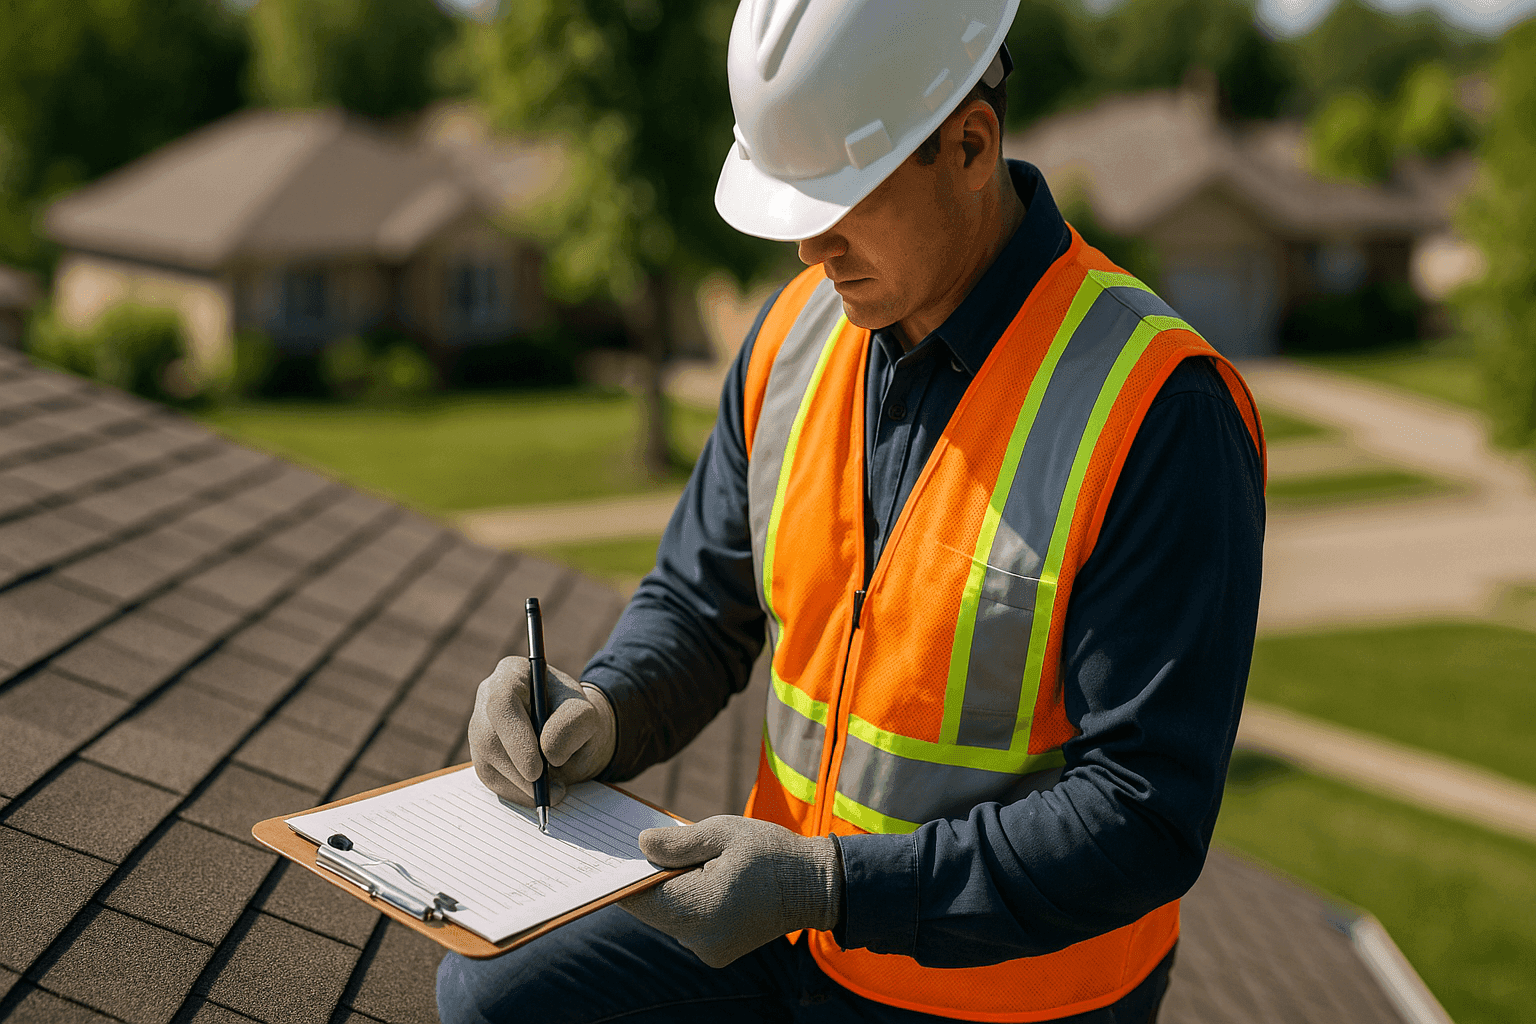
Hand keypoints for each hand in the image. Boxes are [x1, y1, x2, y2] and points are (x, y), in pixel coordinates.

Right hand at [467, 656, 615, 805]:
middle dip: (520, 770)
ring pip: (488, 763)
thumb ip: (573, 725)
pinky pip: (492, 780)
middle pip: (488, 738)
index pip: (502, 704)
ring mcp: (480, 728)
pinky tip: (540, 791)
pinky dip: (518, 793)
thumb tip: (549, 754)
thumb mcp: (586, 714)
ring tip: (555, 789)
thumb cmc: (576, 717)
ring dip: (522, 785)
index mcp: (511, 674)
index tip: (537, 769)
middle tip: (551, 790)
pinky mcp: (482, 755)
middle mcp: (487, 698)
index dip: (516, 739)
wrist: (572, 732)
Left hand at [619, 815, 842, 967]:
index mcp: (700, 908)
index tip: (617, 855)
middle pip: (651, 910)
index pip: (639, 899)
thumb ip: (678, 841)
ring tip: (685, 861)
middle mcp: (700, 938)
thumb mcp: (724, 832)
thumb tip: (640, 845)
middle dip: (649, 880)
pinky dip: (685, 904)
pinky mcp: (717, 953)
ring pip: (668, 918)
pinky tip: (701, 880)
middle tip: (651, 848)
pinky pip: (686, 926)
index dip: (624, 877)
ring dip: (669, 892)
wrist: (816, 887)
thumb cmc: (771, 853)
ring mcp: (709, 950)